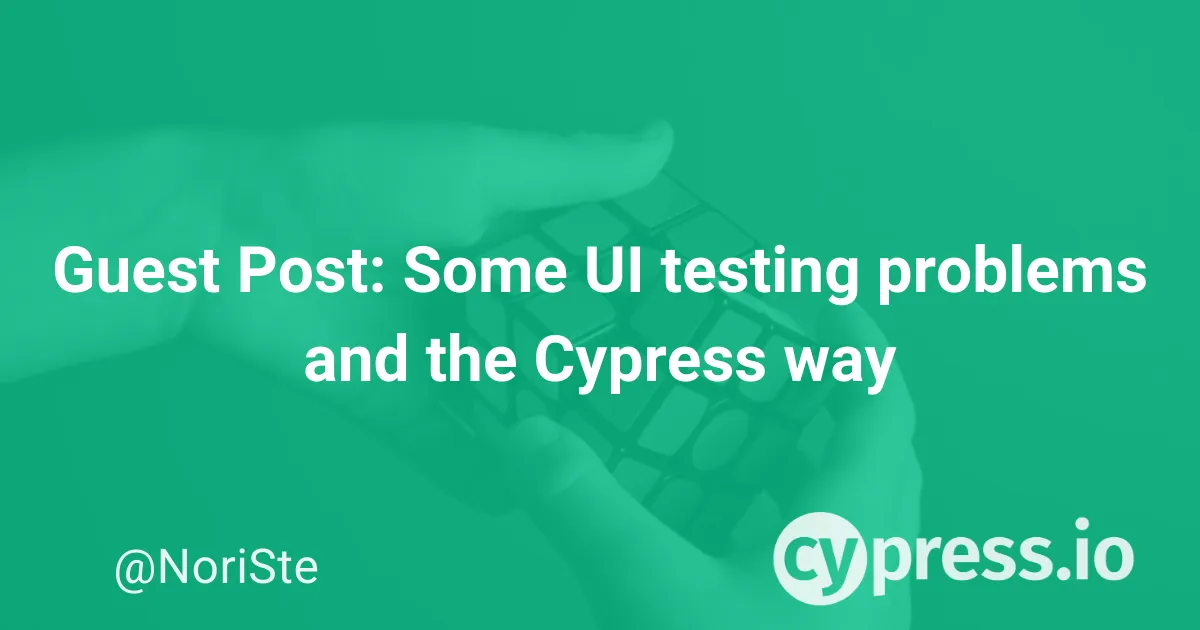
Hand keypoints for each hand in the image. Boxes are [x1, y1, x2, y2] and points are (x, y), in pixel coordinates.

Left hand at [185, 120, 675, 501]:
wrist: (230, 235)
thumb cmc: (355, 183)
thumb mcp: (478, 165)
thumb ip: (572, 168)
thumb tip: (663, 138)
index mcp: (497, 236)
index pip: (584, 275)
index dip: (632, 300)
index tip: (689, 326)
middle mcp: (472, 299)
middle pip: (551, 351)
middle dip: (592, 379)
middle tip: (646, 404)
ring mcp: (435, 356)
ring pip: (508, 407)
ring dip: (547, 434)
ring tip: (601, 462)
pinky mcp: (393, 404)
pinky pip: (446, 452)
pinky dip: (482, 481)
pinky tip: (523, 499)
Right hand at [483, 303, 919, 629]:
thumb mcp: (650, 595)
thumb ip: (585, 507)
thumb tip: (526, 431)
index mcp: (850, 527)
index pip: (879, 401)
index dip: (858, 337)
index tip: (826, 291)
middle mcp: (871, 560)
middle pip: (882, 447)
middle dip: (838, 388)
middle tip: (783, 359)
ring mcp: (860, 605)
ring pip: (866, 504)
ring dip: (822, 454)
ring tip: (760, 432)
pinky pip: (835, 552)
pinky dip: (799, 516)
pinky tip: (740, 531)